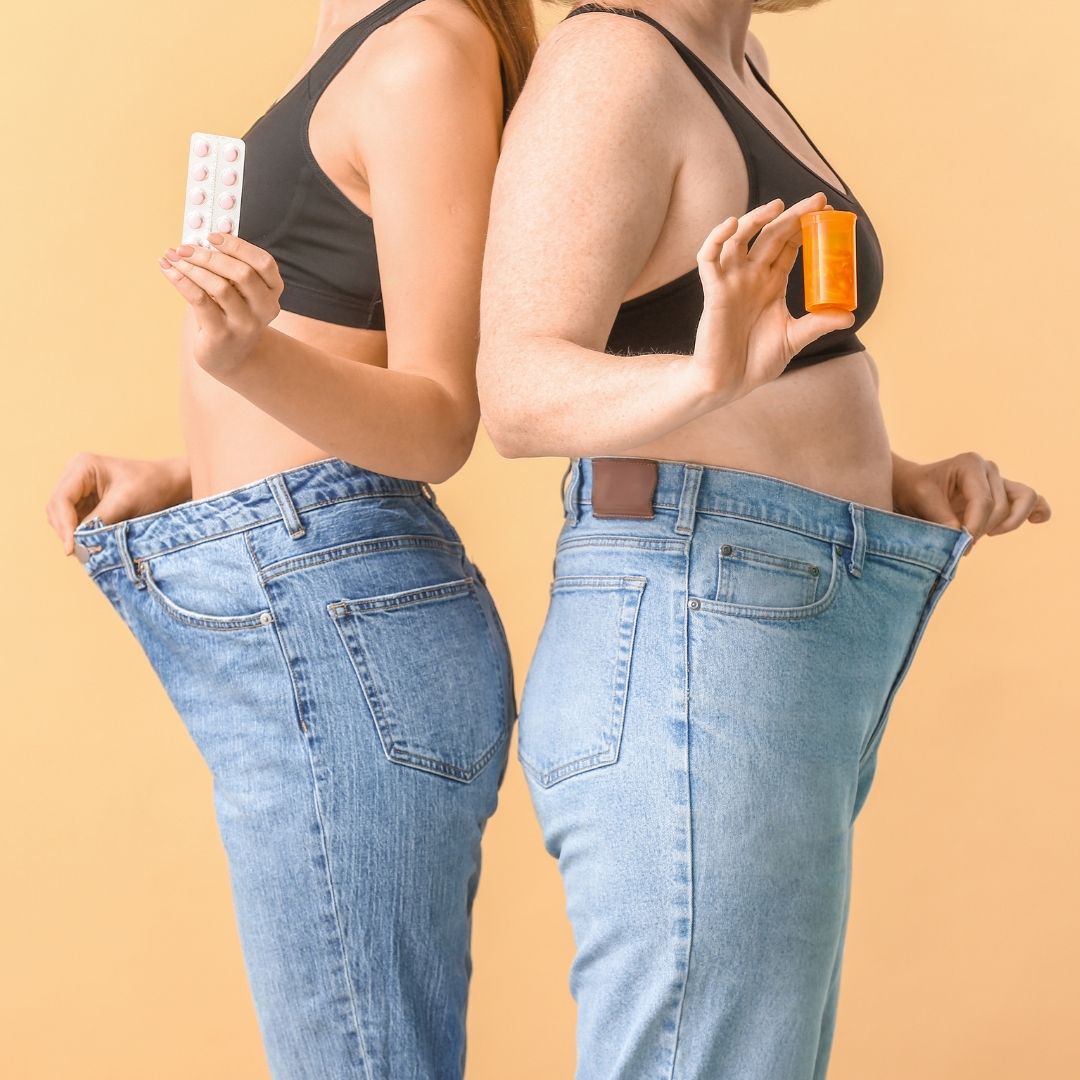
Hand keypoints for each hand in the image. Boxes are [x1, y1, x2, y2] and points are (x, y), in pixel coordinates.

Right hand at [45, 453, 190, 555]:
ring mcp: (78, 490)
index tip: (71, 549)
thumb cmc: (152, 485)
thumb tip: (78, 544)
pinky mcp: (85, 503)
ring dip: (71, 535)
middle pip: (56, 510)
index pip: (62, 499)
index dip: (64, 526)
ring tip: (87, 551)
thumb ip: (99, 521)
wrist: (170, 484)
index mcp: (82, 466)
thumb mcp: (125, 502)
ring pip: (62, 518)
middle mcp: (75, 475)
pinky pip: (74, 523)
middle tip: (81, 554)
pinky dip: (80, 535)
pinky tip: (91, 545)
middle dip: (66, 532)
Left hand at [159, 233, 283, 375]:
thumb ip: (227, 269)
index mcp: (272, 292)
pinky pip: (200, 301)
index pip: (264, 263)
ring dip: (192, 268)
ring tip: (173, 258)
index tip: (212, 237)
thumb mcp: (238, 292)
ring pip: (220, 287)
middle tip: (184, 248)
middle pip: (242, 273)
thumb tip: (196, 241)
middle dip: (210, 256)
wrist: (230, 356)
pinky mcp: (222, 335)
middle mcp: (264, 309)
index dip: (238, 246)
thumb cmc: (230, 315)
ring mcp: (244, 324)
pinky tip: (168, 269)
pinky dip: (181, 281)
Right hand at [691, 192, 855, 405]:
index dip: (805, 226)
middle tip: (816, 200)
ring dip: (757, 218)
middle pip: (771, 235)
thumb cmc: (757, 362)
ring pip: (740, 238)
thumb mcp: (794, 339)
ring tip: (778, 206)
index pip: (789, 246)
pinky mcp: (714, 291)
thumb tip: (849, 316)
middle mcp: (751, 277)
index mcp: (772, 284)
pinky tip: (731, 224)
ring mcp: (732, 282)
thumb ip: (818, 325)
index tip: (828, 212)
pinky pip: (709, 258)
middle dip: (792, 215)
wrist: (728, 382)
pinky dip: (716, 239)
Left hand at [891, 451, 1050, 554]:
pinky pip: (1033, 500)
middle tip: (962, 543)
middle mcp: (989, 469)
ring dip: (1007, 524)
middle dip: (983, 529)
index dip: (976, 526)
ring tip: (986, 533)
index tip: (962, 545)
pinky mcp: (1006, 493)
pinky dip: (1037, 511)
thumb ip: (942, 519)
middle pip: (1001, 506)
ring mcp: (1000, 480)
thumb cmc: (915, 490)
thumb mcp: (922, 501)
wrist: (912, 486)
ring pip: (1023, 502)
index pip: (984, 500)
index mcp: (970, 464)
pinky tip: (1036, 521)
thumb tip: (964, 540)